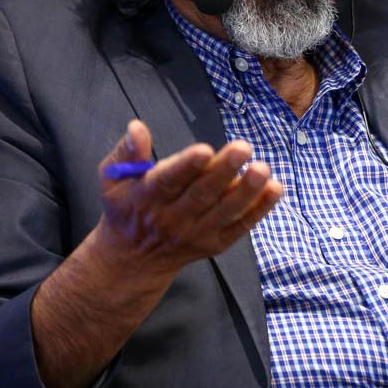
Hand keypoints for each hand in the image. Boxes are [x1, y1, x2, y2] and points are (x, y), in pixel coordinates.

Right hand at [95, 120, 283, 275]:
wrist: (133, 260)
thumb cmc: (126, 207)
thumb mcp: (113, 178)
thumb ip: (126, 152)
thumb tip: (137, 127)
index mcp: (146, 198)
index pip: (167, 181)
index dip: (186, 166)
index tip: (204, 150)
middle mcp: (171, 219)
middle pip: (202, 194)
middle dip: (224, 171)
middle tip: (244, 147)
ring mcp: (195, 234)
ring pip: (225, 212)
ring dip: (247, 191)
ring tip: (263, 168)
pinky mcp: (215, 244)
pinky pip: (241, 227)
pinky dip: (259, 209)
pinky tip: (275, 189)